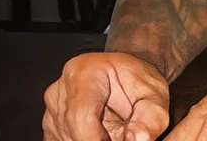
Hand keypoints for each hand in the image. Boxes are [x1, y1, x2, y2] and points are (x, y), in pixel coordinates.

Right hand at [43, 52, 169, 140]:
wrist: (125, 77)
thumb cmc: (138, 82)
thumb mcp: (155, 95)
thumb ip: (151, 117)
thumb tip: (138, 139)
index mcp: (82, 73)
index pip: (81, 117)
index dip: (98, 139)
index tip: (120, 140)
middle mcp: (59, 91)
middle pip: (73, 133)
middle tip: (120, 133)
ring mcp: (51, 111)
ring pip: (68, 140)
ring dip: (93, 140)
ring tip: (113, 132)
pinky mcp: (51, 128)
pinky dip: (86, 140)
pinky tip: (102, 135)